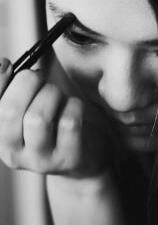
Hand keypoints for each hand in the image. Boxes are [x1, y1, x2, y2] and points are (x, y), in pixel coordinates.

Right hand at [0, 58, 109, 176]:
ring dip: (52, 94)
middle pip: (10, 112)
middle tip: (39, 77)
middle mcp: (13, 155)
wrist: (82, 159)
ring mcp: (41, 160)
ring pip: (39, 117)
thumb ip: (15, 91)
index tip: (7, 64)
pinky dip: (73, 105)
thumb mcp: (29, 110)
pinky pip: (69, 121)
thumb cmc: (54, 127)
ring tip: (58, 95)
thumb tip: (4, 65)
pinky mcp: (68, 159)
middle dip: (27, 83)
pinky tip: (73, 107)